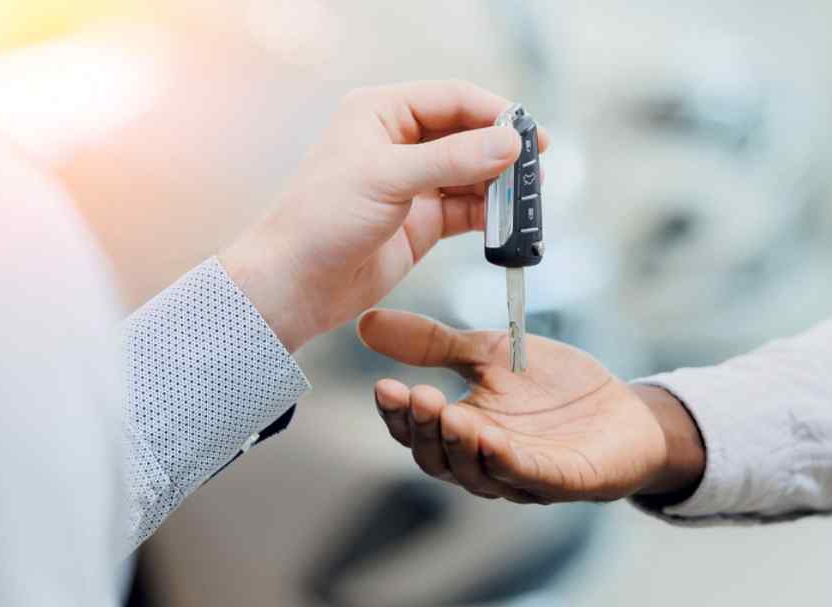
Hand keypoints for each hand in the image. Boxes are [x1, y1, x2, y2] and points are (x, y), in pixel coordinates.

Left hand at [220, 80, 547, 351]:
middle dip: (502, 151)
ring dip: (500, 184)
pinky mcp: (422, 222)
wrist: (295, 284)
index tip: (529, 134)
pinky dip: (490, 214)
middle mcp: (399, 142)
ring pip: (472, 173)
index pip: (452, 98)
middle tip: (536, 168)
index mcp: (380, 112)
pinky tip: (507, 222)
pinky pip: (467, 208)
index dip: (494, 113)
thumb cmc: (321, 220)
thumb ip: (452, 159)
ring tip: (528, 199)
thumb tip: (510, 144)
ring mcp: (413, 183)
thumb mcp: (388, 178)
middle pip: (468, 134)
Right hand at [357, 309, 705, 503]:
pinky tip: (494, 439)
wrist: (624, 409)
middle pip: (439, 459)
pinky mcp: (563, 481)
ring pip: (478, 473)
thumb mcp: (488, 353)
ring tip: (451, 414)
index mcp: (462, 431)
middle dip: (425, 429)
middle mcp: (484, 461)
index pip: (416, 432)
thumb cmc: (553, 388)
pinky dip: (509, 461)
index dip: (397, 414)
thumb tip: (368, 322)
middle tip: (417, 397)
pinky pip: (531, 476)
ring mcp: (523, 476)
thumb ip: (433, 343)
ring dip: (462, 446)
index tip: (382, 386)